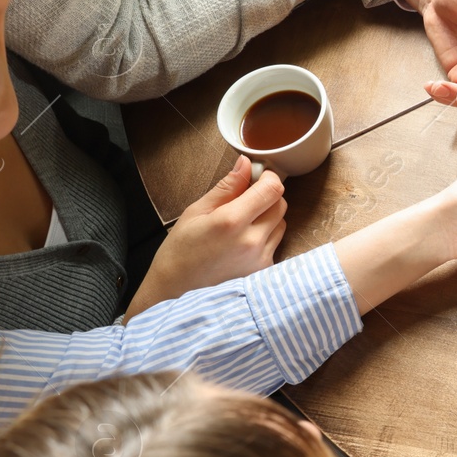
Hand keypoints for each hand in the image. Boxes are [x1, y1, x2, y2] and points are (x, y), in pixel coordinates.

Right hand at [125, 157, 285, 319]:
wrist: (175, 293)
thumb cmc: (180, 252)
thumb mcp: (196, 213)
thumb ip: (226, 188)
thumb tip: (245, 164)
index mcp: (232, 221)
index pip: (272, 189)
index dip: (268, 177)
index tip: (259, 176)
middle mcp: (252, 241)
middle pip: (281, 204)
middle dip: (267, 196)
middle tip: (245, 200)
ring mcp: (261, 259)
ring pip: (281, 224)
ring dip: (268, 217)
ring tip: (240, 225)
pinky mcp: (264, 271)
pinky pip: (276, 244)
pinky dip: (265, 237)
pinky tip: (242, 244)